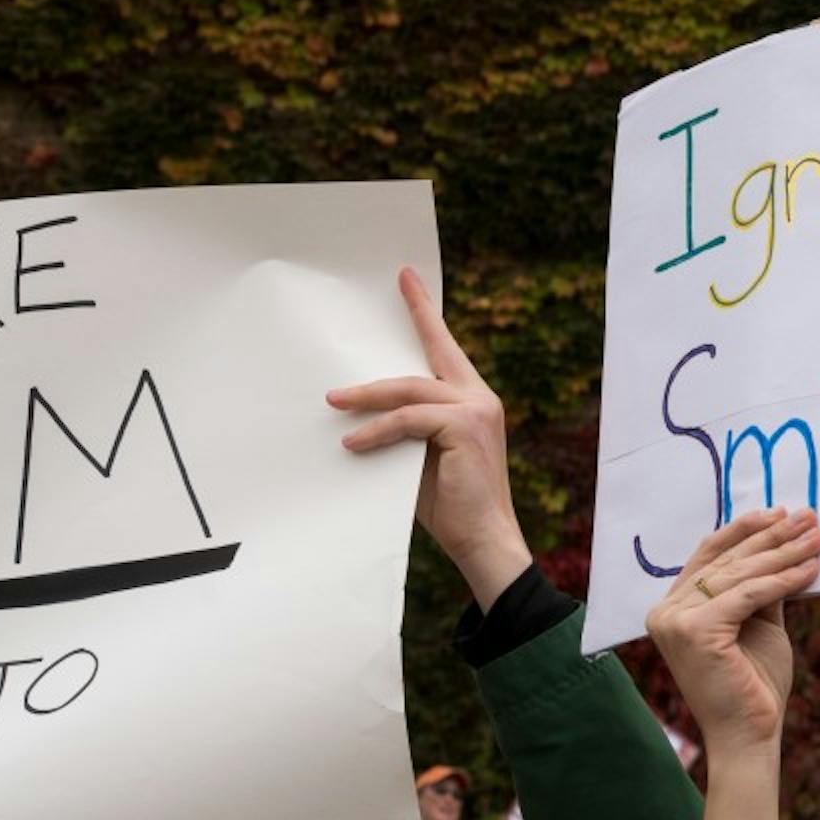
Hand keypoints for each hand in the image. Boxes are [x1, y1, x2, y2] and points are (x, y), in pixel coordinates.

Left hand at [329, 267, 531, 609]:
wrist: (484, 540)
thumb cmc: (451, 506)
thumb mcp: (422, 457)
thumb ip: (406, 429)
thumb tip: (359, 415)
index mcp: (473, 401)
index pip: (445, 349)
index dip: (426, 313)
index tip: (408, 279)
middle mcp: (480, 398)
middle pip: (432, 353)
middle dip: (413, 317)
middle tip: (392, 287)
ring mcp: (476, 410)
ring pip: (412, 388)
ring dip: (368, 395)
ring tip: (335, 402)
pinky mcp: (466, 428)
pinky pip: (410, 420)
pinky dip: (378, 430)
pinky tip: (354, 444)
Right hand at [648, 508, 819, 756]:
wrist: (750, 735)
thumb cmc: (754, 684)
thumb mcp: (758, 623)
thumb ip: (760, 586)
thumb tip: (785, 541)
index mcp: (672, 608)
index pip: (708, 555)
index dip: (744, 531)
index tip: (779, 513)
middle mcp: (665, 611)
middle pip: (726, 561)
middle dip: (771, 537)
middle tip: (807, 518)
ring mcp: (675, 621)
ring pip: (738, 574)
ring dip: (783, 553)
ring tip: (816, 539)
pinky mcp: (695, 632)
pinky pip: (748, 595)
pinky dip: (783, 580)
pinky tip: (811, 570)